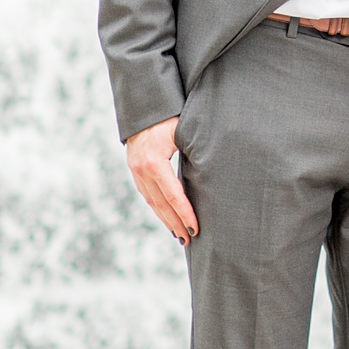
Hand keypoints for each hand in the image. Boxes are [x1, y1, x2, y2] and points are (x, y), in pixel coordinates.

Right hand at [126, 118, 197, 243]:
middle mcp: (141, 170)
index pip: (173, 195)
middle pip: (161, 204)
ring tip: (179, 235)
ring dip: (166, 220)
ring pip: (152, 202)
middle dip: (176, 224)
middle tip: (189, 241)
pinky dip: (158, 208)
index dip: (186, 214)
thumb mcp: (183, 132)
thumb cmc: (169, 117)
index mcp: (154, 162)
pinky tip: (167, 217)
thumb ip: (194, 153)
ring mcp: (135, 171)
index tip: (197, 229)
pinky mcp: (134, 170)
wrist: (144, 108)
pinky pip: (147, 194)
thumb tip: (213, 174)